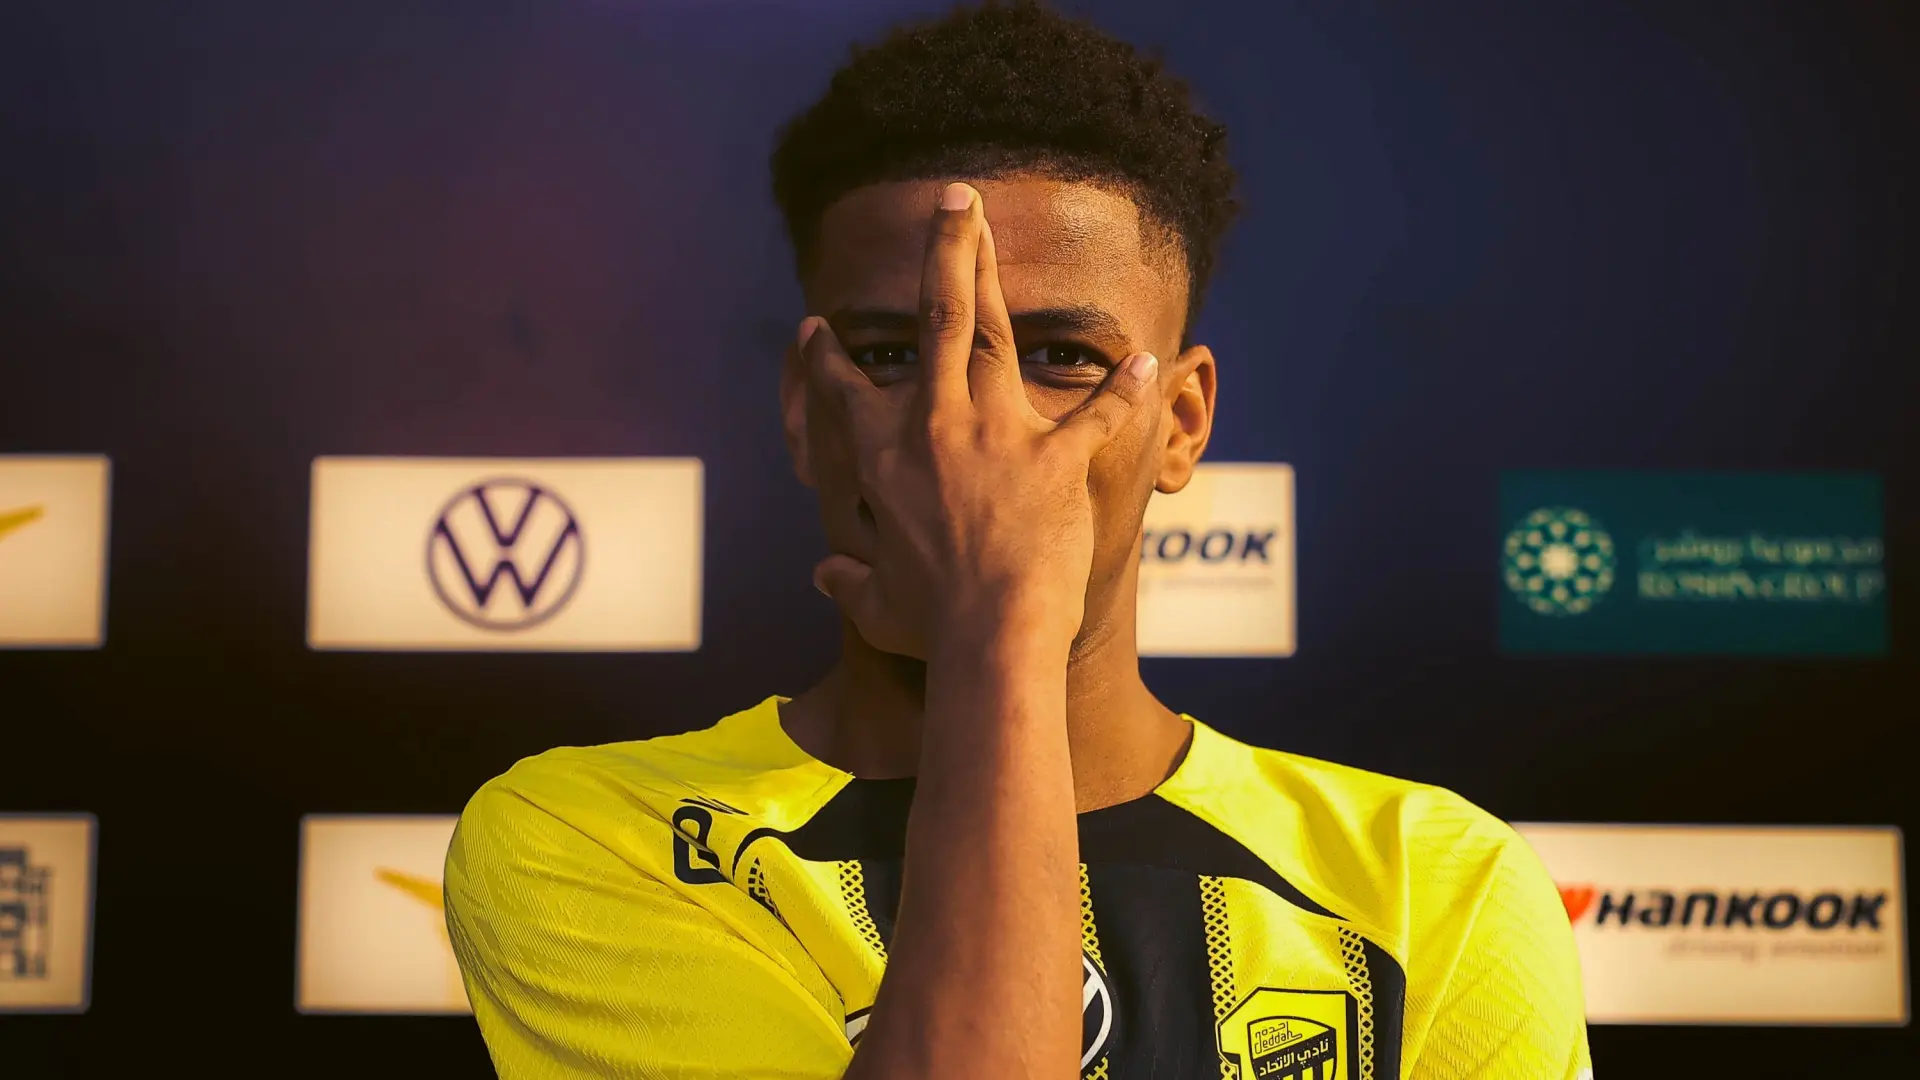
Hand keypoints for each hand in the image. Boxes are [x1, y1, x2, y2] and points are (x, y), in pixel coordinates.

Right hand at [801, 181, 1161, 658]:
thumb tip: (824, 576)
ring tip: (989, 220)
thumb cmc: (929, 625)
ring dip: (995, 268)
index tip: (819, 329)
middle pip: (937, 316)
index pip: (844, 391)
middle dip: (944, 249)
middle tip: (952, 198)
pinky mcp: (1055, 456)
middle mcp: (934, 423)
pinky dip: (1123, 387)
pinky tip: (1147, 357)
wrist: (991, 636)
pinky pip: (1095, 412)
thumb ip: (849, 581)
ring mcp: (997, 431)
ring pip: (995, 328)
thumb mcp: (876, 604)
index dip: (825, 359)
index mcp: (881, 456)